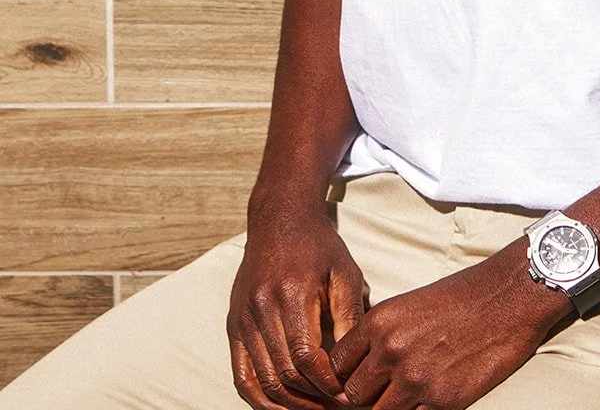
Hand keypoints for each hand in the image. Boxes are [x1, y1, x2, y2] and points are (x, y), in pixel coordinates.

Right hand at [228, 207, 366, 408]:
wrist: (279, 218)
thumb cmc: (318, 245)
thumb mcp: (344, 272)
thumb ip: (349, 316)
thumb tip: (355, 362)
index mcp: (291, 294)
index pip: (307, 357)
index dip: (327, 384)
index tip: (347, 395)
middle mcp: (261, 309)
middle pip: (285, 374)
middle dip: (313, 399)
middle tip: (336, 408)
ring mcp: (243, 319)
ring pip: (264, 381)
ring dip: (289, 405)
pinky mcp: (233, 326)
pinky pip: (241, 376)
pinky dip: (259, 400)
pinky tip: (280, 408)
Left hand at [329, 245, 564, 408]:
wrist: (508, 297)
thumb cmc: (463, 297)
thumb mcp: (411, 305)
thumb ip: (383, 336)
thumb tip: (365, 368)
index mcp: (380, 321)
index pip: (337, 365)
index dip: (345, 378)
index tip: (356, 382)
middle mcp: (391, 350)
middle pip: (353, 396)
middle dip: (365, 398)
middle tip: (382, 393)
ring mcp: (416, 378)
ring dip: (389, 408)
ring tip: (407, 397)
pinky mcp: (443, 400)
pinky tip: (429, 400)